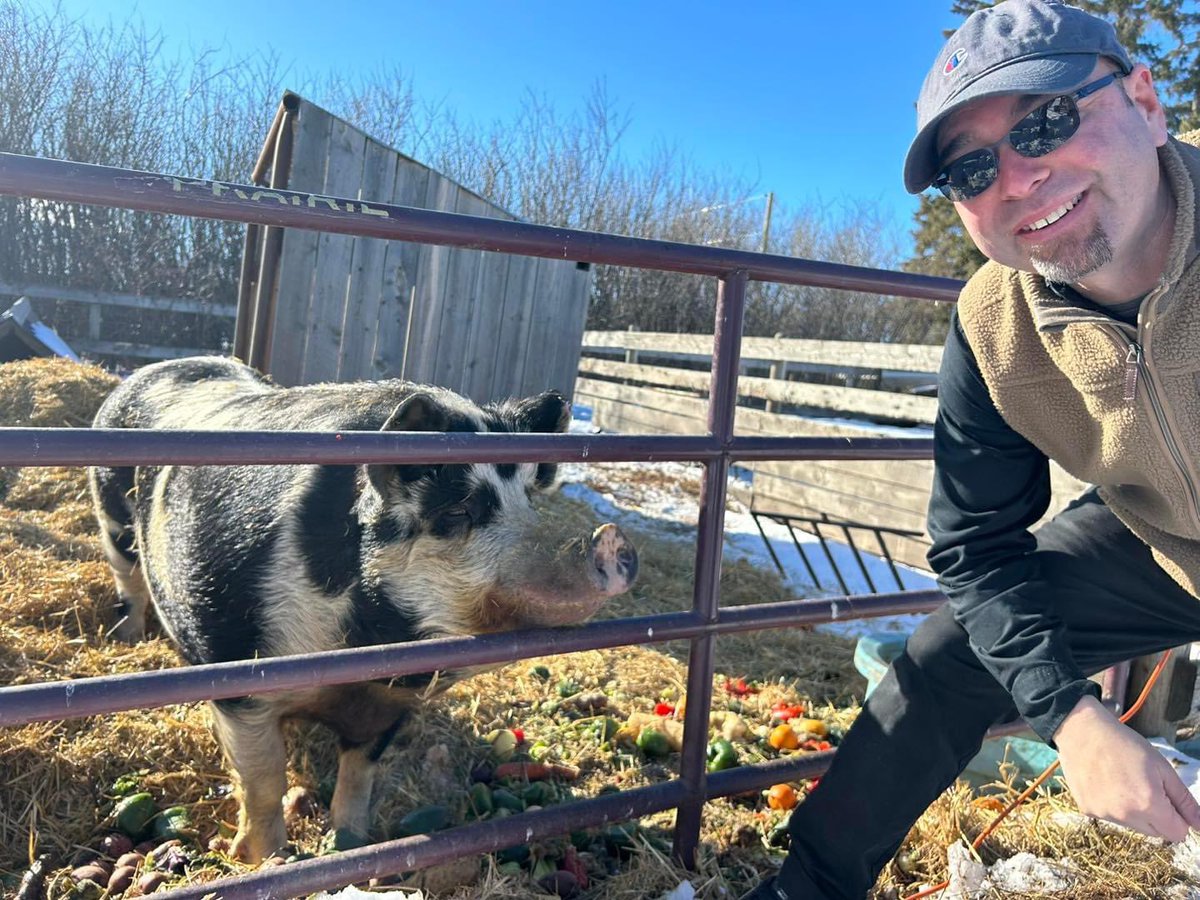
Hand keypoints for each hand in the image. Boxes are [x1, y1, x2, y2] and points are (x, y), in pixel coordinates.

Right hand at [1053, 695, 1199, 841]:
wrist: (1080, 731)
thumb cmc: (1124, 743)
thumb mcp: (1161, 767)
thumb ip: (1184, 800)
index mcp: (1148, 804)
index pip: (1177, 833)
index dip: (1177, 817)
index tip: (1167, 798)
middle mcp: (1125, 816)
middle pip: (1156, 833)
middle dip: (1157, 816)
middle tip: (1144, 786)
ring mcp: (1104, 815)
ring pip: (1133, 826)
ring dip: (1134, 812)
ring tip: (1121, 782)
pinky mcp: (1087, 811)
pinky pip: (1110, 818)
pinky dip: (1112, 806)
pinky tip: (1105, 783)